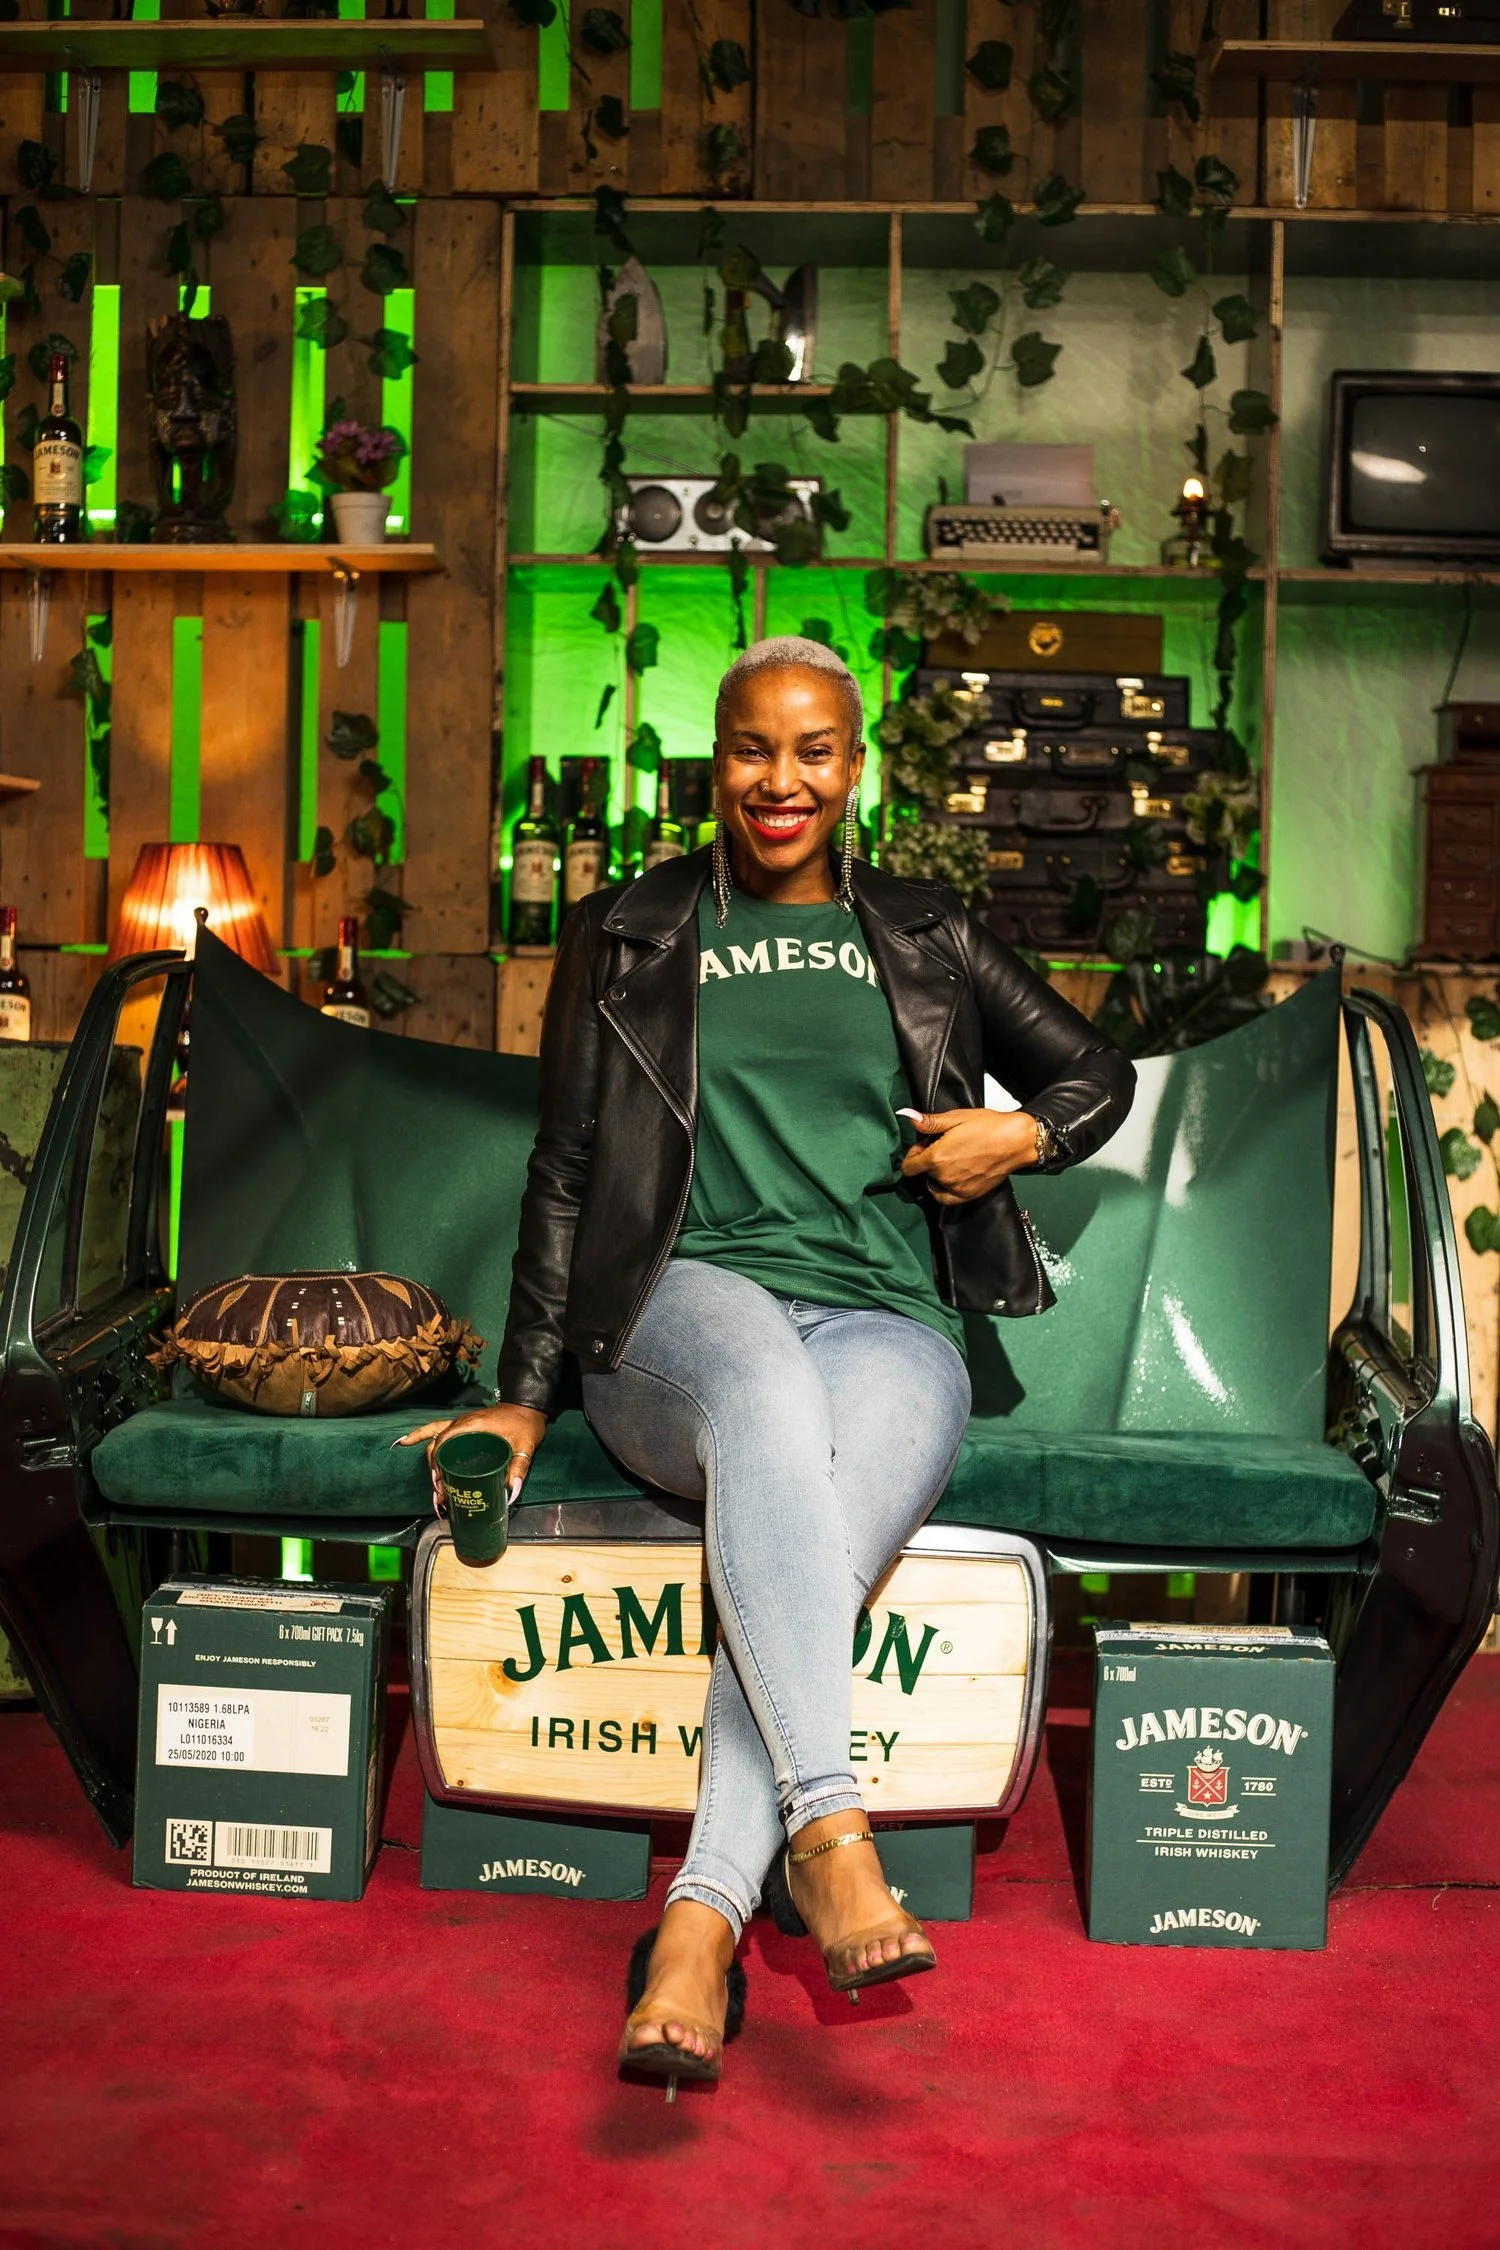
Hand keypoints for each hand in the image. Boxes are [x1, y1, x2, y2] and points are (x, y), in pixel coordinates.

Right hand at [396, 1402, 548, 1512]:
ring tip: (433, 1487)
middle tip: (439, 1495)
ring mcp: (460, 1425)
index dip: (438, 1464)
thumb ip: (518, 1468)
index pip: (444, 1443)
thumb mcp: (524, 1446)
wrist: (526, 1407)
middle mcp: (461, 1424)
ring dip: (430, 1463)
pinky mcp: (462, 1428)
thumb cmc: (524, 1424)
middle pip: (436, 1447)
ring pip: (434, 1441)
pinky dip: (421, 1436)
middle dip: (434, 1472)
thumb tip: (510, 1494)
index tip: (440, 1484)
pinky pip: (436, 1430)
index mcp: (471, 1426)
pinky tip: (404, 1442)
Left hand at [899, 1109, 1040, 1207]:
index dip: (912, 1154)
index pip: (908, 1166)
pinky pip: (946, 1198)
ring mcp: (957, 1188)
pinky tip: (950, 1179)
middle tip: (945, 1146)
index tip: (923, 1146)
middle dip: (928, 1159)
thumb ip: (929, 1122)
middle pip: (923, 1172)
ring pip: (935, 1184)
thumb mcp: (956, 1118)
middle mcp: (944, 1176)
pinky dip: (943, 1190)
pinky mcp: (969, 1195)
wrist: (1016, 1141)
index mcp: (937, 1157)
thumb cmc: (989, 1127)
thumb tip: (909, 1118)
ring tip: (953, 1158)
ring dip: (938, 1173)